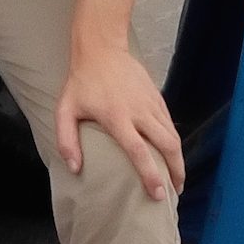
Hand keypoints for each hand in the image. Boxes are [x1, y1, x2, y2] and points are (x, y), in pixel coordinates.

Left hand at [54, 44, 184, 201]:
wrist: (101, 50)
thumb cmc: (81, 83)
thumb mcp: (65, 110)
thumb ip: (66, 140)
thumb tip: (74, 168)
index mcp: (117, 117)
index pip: (139, 151)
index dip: (151, 174)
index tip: (158, 194)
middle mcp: (139, 112)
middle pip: (167, 145)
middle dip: (176, 171)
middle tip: (175, 191)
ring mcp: (151, 104)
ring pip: (173, 136)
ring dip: (179, 158)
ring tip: (177, 178)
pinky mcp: (158, 98)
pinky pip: (171, 124)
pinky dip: (175, 141)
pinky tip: (172, 153)